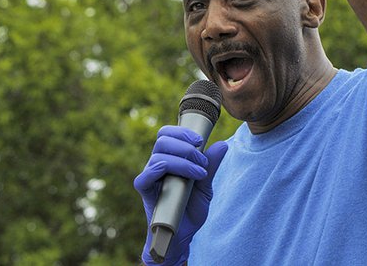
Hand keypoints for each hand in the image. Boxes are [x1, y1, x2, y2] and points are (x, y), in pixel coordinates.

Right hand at [134, 125, 227, 265]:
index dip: (182, 132)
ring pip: (158, 155)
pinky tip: (176, 175)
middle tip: (202, 161)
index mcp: (170, 157)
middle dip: (186, 146)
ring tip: (199, 174)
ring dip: (182, 160)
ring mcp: (151, 177)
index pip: (168, 133)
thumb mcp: (206, 185)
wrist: (183, 235)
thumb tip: (223, 144)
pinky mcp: (146, 192)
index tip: (200, 141)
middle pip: (163, 139)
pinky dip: (157, 170)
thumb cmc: (191, 208)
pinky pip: (144, 177)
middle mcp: (158, 163)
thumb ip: (211, 165)